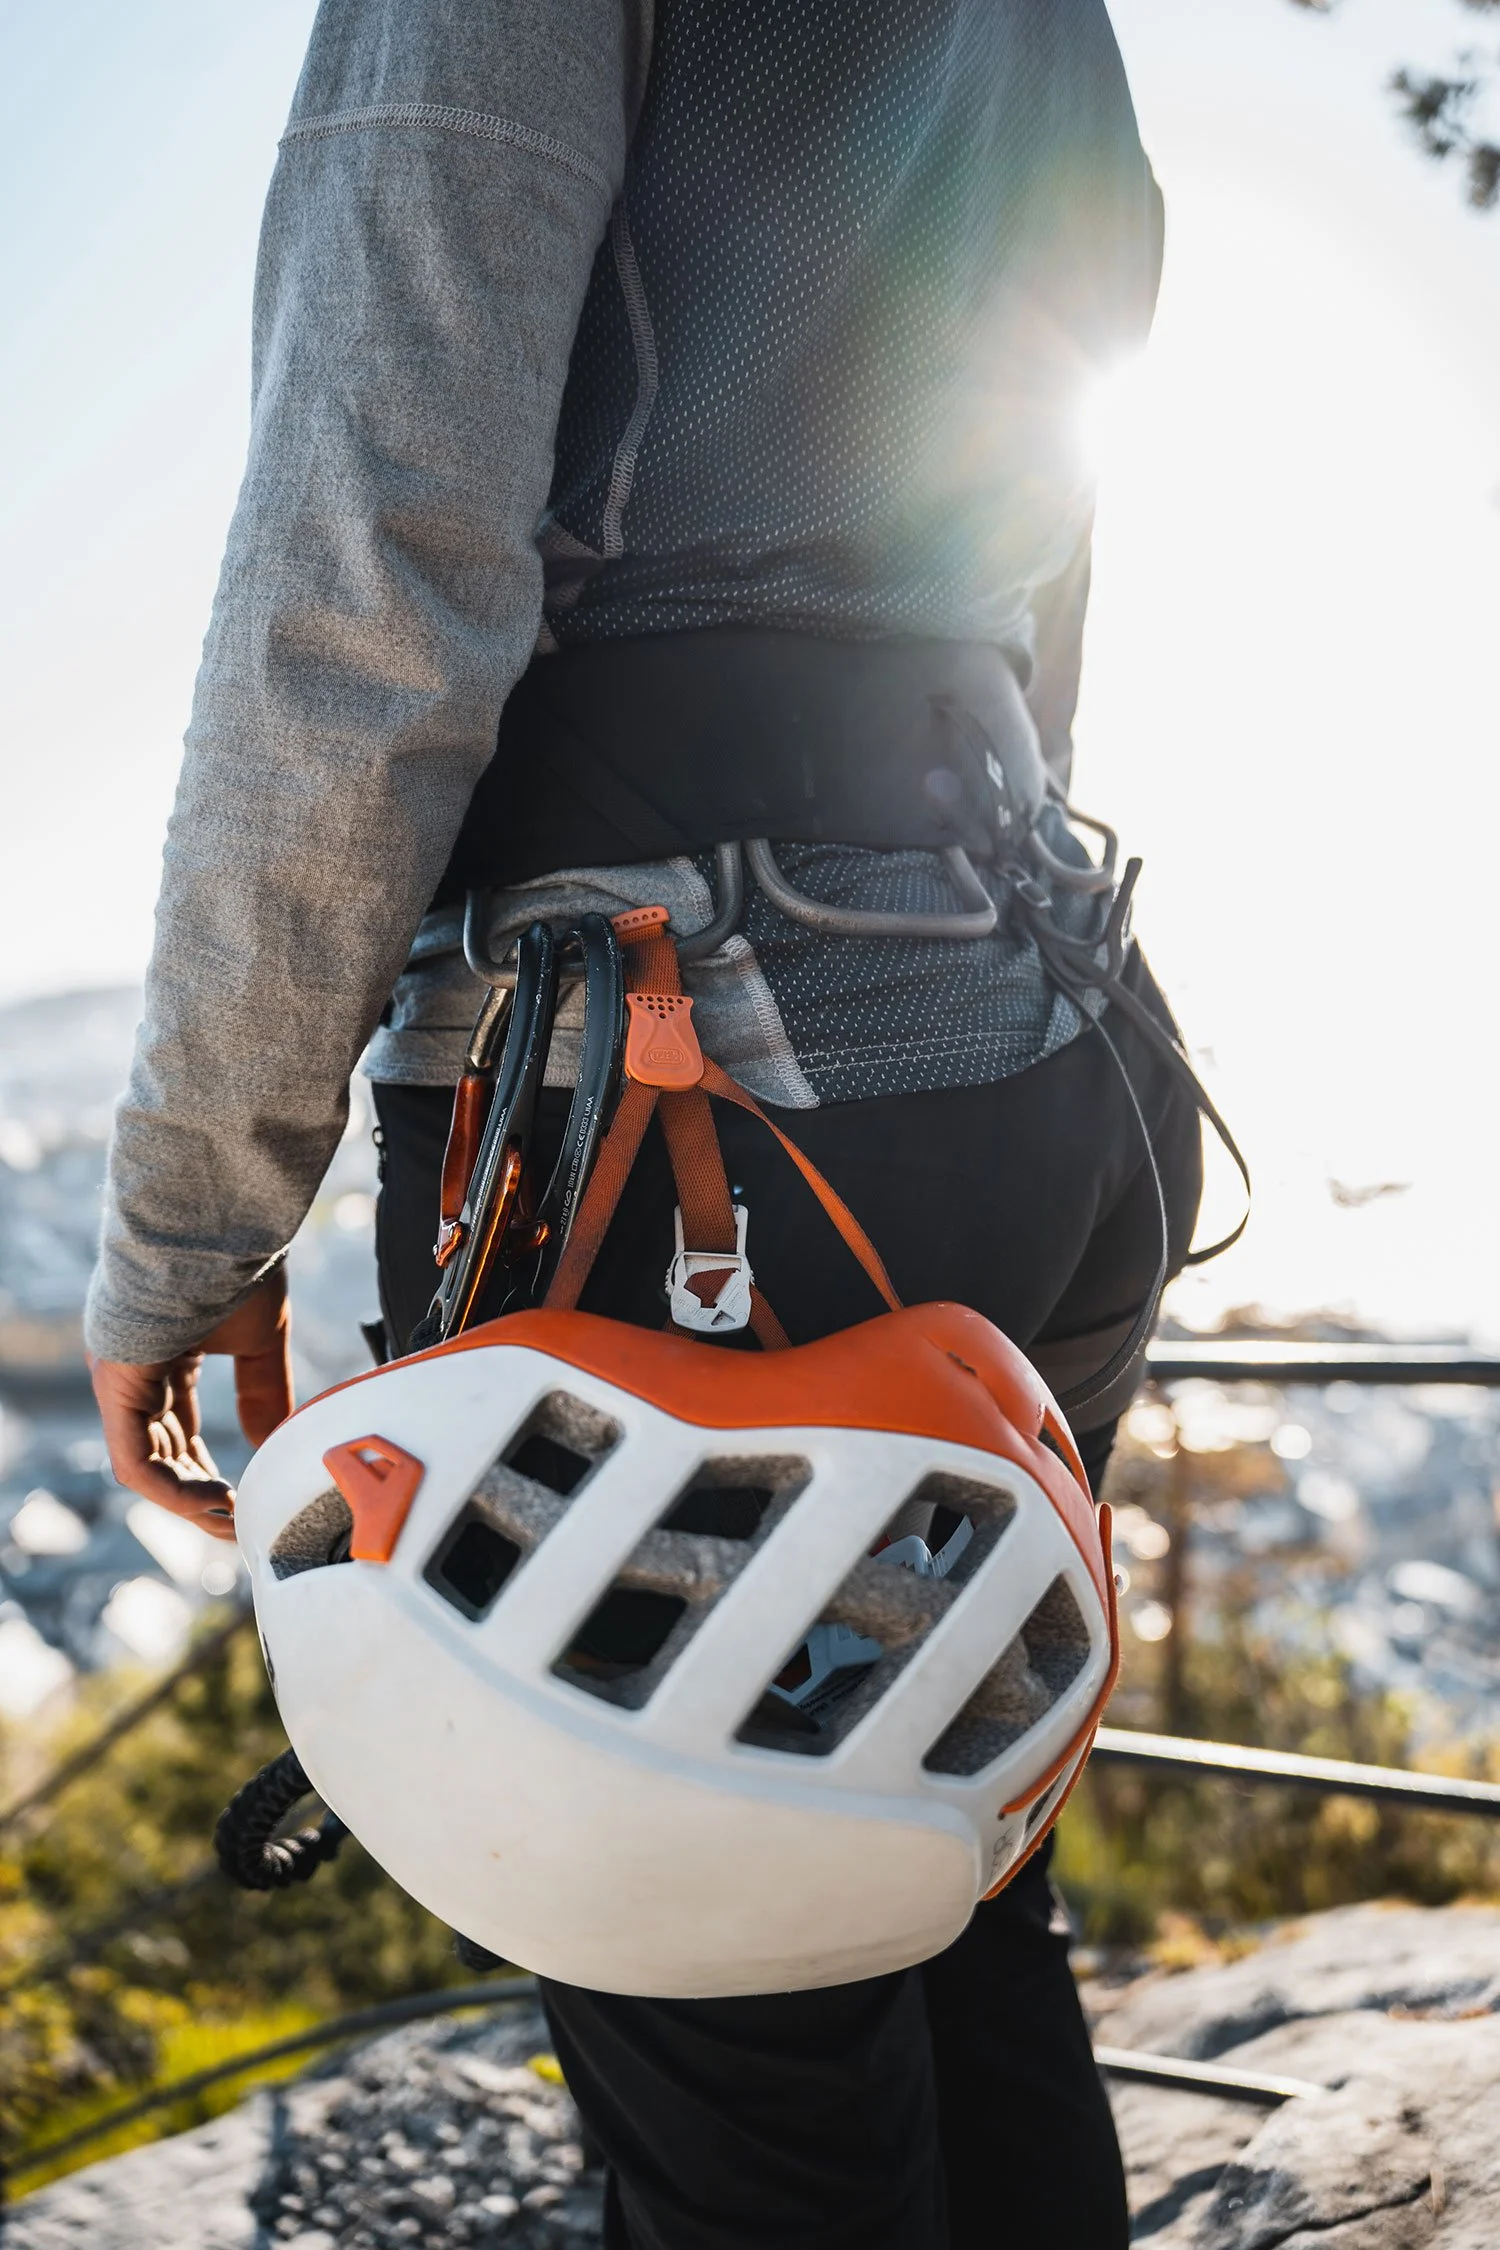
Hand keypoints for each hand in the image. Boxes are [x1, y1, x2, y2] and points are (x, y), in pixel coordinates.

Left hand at [90, 1268, 293, 1539]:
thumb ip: (264, 1392)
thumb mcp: (259, 1340)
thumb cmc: (235, 1263)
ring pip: (144, 1465)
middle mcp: (132, 1374)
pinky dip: (171, 1491)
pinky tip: (214, 1500)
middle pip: (160, 1456)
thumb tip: (273, 1441)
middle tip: (238, 1526)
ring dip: (187, 1502)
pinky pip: (134, 1460)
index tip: (244, 1499)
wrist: (215, 1221)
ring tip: (230, 1520)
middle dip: (199, 1497)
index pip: (177, 1433)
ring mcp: (120, 1381)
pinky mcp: (116, 1386)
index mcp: (163, 1359)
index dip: (209, 1472)